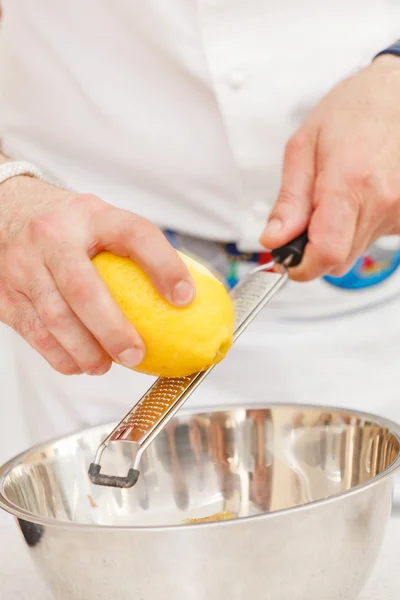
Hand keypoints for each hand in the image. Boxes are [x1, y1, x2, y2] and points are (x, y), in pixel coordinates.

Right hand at [0, 176, 193, 374]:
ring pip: (55, 318)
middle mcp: (54, 236)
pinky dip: (60, 355)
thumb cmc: (65, 224)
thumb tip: (181, 296)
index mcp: (91, 215)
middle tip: (136, 353)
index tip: (185, 297)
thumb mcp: (100, 219)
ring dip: (85, 351)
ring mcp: (24, 264)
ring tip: (106, 365)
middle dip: (113, 329)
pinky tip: (79, 363)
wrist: (4, 207)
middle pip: (84, 289)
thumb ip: (132, 250)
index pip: (135, 234)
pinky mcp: (7, 293)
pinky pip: (34, 333)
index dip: (164, 266)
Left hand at [261, 55, 399, 280]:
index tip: (289, 261)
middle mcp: (382, 201)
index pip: (326, 254)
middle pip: (339, 259)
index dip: (302, 266)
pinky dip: (359, 226)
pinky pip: (374, 238)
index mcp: (350, 183)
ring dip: (339, 235)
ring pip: (356, 251)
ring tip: (339, 194)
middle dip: (316, 248)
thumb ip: (289, 201)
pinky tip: (359, 196)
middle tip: (309, 214)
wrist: (396, 94)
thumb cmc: (352, 111)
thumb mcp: (303, 148)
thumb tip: (274, 240)